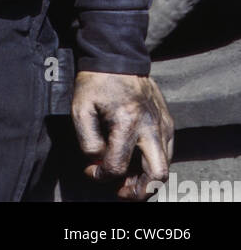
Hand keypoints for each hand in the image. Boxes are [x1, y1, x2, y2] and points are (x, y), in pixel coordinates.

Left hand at [72, 70, 174, 199]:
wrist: (118, 57)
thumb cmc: (96, 82)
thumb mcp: (80, 108)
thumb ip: (87, 140)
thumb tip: (97, 162)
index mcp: (127, 122)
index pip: (117, 165)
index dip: (101, 175)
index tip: (91, 171)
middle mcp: (151, 126)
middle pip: (157, 174)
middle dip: (140, 191)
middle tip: (122, 192)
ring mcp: (163, 125)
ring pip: (165, 167)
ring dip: (147, 180)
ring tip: (127, 181)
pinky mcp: (168, 122)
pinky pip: (166, 153)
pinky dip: (153, 164)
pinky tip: (136, 162)